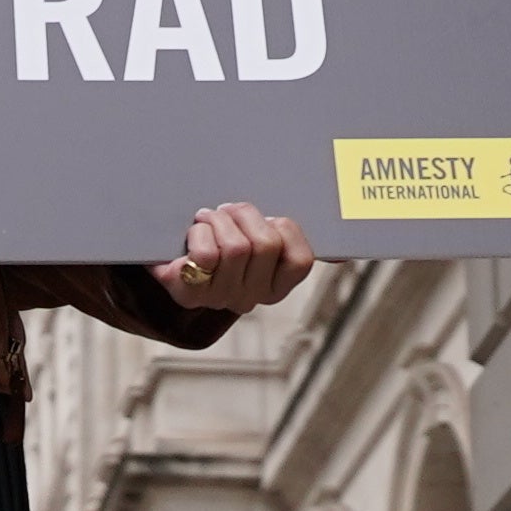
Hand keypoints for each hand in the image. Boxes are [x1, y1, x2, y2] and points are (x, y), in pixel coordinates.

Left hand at [159, 203, 312, 315]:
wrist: (164, 250)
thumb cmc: (217, 235)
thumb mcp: (257, 232)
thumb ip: (293, 237)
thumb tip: (347, 254)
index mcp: (274, 286)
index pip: (300, 260)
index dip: (283, 228)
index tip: (266, 219)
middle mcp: (249, 298)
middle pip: (266, 245)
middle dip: (245, 215)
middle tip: (227, 211)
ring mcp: (219, 298)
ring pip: (237, 248)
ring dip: (219, 220)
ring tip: (207, 219)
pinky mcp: (188, 292)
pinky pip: (206, 255)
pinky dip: (199, 233)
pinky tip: (193, 234)